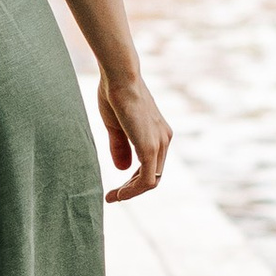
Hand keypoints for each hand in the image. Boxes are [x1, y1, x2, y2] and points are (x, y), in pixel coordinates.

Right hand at [99, 72, 170, 203]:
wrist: (120, 77)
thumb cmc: (115, 95)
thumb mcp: (116, 126)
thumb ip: (120, 148)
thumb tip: (123, 169)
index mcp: (157, 133)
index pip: (150, 165)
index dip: (133, 180)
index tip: (115, 188)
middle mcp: (163, 139)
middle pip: (152, 175)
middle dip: (131, 189)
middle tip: (112, 197)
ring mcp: (159, 143)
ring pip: (150, 181)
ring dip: (131, 193)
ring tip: (113, 198)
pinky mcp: (150, 147)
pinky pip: (146, 180)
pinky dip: (132, 191)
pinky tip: (118, 195)